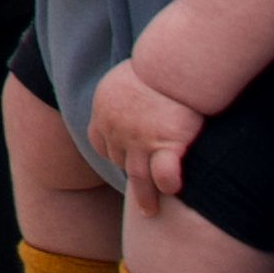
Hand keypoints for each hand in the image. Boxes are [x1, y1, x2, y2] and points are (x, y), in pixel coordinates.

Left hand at [91, 65, 203, 204]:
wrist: (172, 61)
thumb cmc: (156, 64)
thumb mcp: (126, 76)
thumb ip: (125, 92)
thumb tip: (129, 95)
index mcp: (104, 110)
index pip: (100, 142)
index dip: (112, 153)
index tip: (124, 160)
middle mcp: (117, 128)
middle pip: (119, 160)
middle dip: (130, 172)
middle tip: (141, 191)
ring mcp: (140, 138)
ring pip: (138, 177)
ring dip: (144, 197)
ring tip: (149, 211)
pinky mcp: (167, 143)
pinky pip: (163, 174)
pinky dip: (166, 185)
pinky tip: (173, 192)